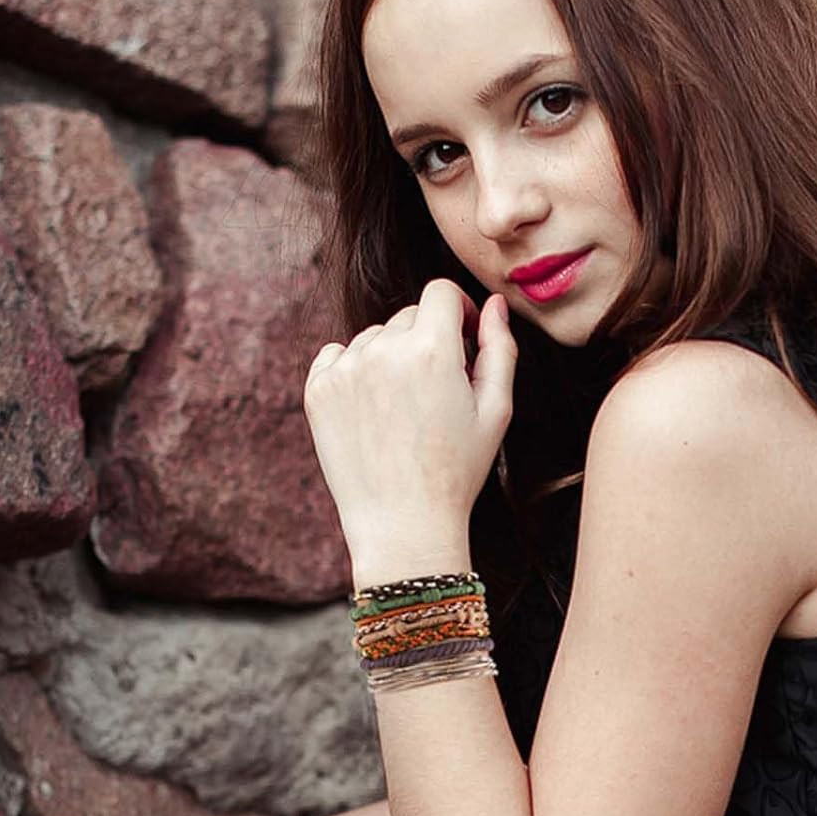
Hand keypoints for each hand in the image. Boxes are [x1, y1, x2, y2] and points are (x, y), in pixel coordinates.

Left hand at [303, 279, 516, 563]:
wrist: (403, 524)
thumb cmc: (457, 470)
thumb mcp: (495, 410)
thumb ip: (499, 348)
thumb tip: (491, 304)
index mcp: (432, 349)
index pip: (440, 292)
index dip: (457, 309)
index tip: (461, 336)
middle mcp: (383, 350)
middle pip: (408, 316)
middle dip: (426, 340)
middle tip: (436, 392)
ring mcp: (345, 370)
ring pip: (374, 338)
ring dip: (390, 358)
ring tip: (403, 411)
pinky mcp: (317, 390)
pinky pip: (336, 356)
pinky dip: (354, 371)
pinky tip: (372, 410)